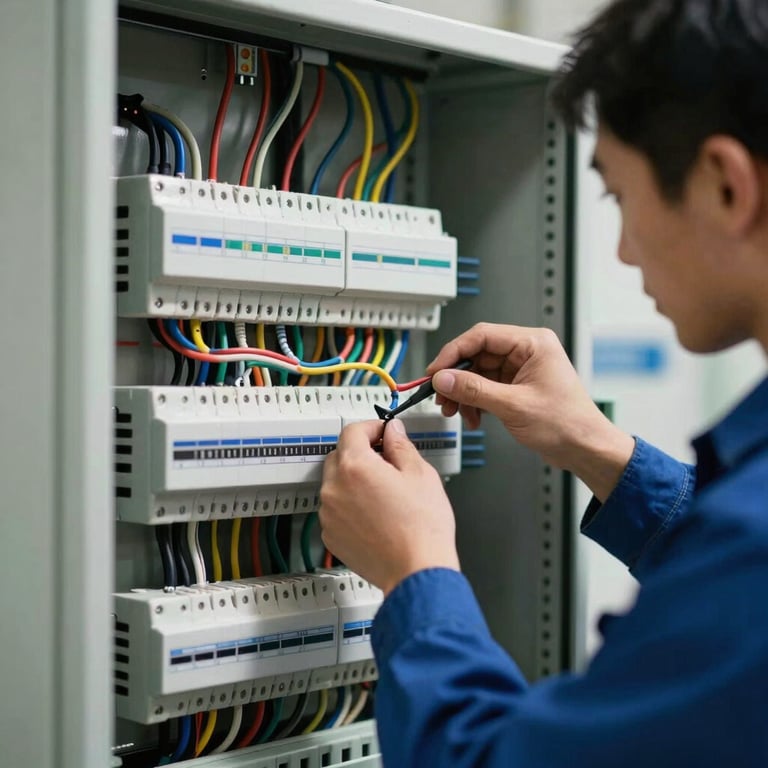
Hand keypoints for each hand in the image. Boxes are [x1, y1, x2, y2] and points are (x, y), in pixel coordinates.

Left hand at [319, 419, 459, 594]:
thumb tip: (392, 431)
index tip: (383, 432)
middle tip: (387, 462)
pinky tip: (376, 515)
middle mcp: (335, 488)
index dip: (371, 427)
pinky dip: (350, 506)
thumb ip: (400, 445)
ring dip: (354, 481)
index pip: (352, 431)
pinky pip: (336, 510)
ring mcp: (329, 514)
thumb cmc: (422, 529)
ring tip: (385, 494)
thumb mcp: (420, 474)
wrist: (416, 572)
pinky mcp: (331, 536)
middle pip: (340, 456)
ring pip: (336, 484)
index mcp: (355, 467)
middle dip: (361, 453)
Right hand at [428, 323, 633, 500]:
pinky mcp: (516, 386)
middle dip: (456, 378)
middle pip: (477, 354)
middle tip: (440, 394)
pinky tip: (472, 417)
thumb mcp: (513, 406)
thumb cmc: (567, 424)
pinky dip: (474, 402)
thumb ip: (474, 390)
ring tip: (454, 411)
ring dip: (463, 393)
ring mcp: (521, 369)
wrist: (585, 448)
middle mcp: (526, 351)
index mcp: (533, 343)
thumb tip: (444, 378)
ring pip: (478, 373)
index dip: (453, 352)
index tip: (435, 371)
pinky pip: (485, 387)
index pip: (481, 336)